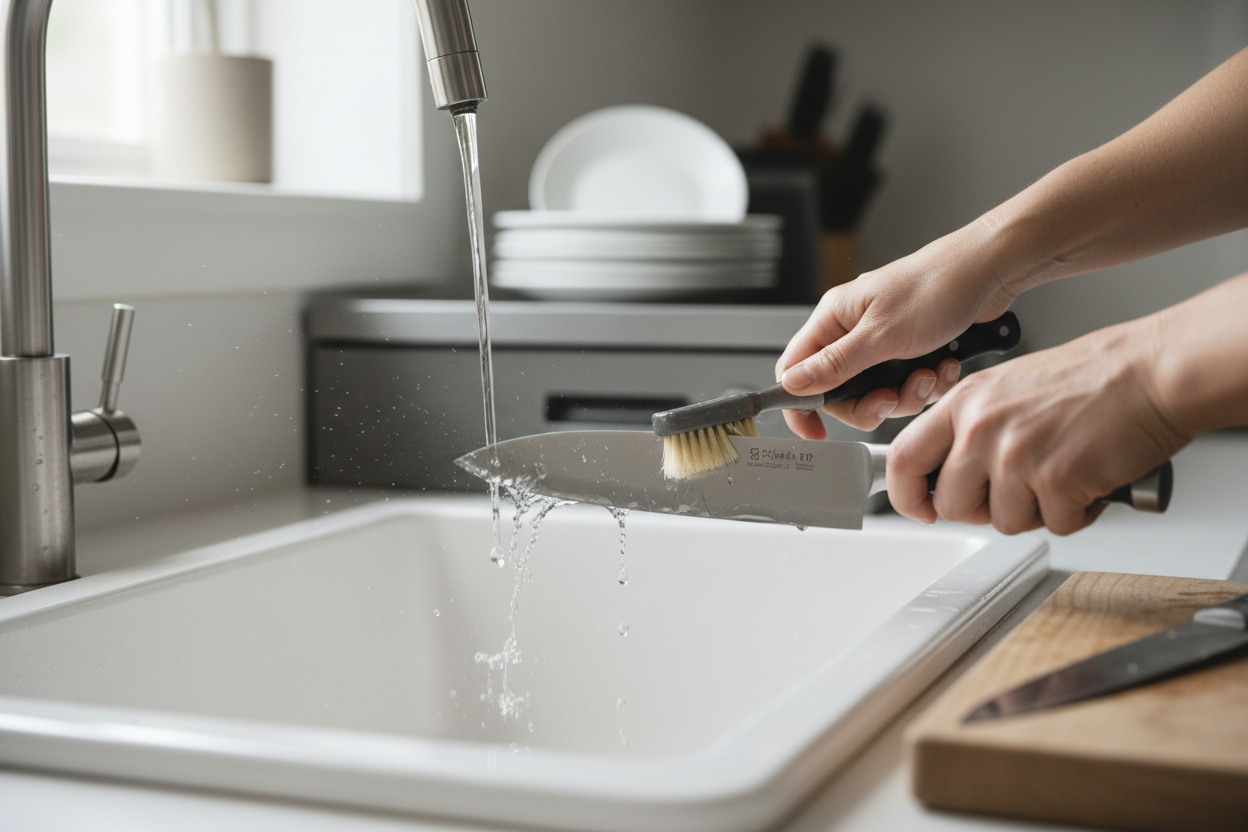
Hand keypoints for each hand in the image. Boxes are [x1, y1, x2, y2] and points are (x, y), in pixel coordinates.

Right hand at [775, 221, 1019, 437]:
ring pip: (878, 394)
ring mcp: (883, 342)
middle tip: (891, 398)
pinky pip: (908, 386)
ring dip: (907, 394)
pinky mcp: (911, 351)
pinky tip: (944, 365)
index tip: (817, 430)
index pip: (795, 369)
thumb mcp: (881, 334)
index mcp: (834, 319)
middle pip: (841, 391)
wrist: (991, 271)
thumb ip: (835, 365)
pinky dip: (929, 384)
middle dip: (871, 403)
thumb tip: (793, 385)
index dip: (801, 404)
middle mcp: (854, 331)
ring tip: (928, 374)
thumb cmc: (937, 285)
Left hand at [886, 315, 1188, 534]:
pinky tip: (1091, 482)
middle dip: (985, 510)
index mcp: (964, 402)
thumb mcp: (1008, 387)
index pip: (903, 458)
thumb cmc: (1093, 378)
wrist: (1153, 372)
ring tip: (1064, 476)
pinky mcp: (1056, 480)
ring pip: (1003, 521)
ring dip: (1037, 511)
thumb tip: (952, 470)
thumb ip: (974, 426)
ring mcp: (1016, 455)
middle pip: (952, 504)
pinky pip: (1055, 525)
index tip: (921, 509)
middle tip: (1019, 493)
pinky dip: (1078, 513)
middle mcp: (982, 427)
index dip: (906, 495)